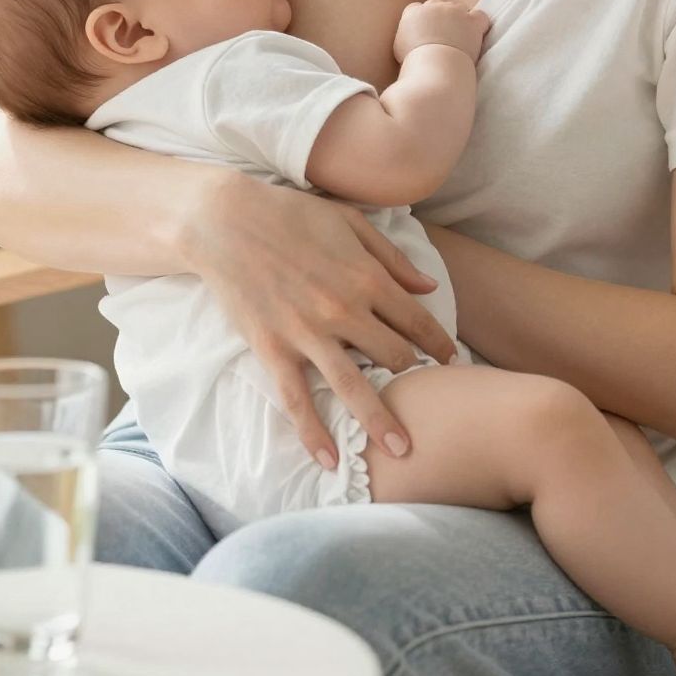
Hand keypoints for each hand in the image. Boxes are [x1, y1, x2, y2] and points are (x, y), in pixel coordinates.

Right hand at [183, 172, 456, 466]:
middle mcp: (344, 310)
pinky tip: (328, 460)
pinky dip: (313, 432)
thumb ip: (392, 257)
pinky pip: (297, 399)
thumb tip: (430, 286)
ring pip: (354, 387)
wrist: (225, 221)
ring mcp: (307, 333)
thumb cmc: (290, 214)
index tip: (450, 361)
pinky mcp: (272, 349)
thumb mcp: (350, 222)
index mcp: (366, 277)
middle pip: (393, 357)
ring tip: (403, 452)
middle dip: (414, 377)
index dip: (439, 344)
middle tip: (424, 397)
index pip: (417, 321)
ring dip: (381, 422)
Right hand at [394, 0, 489, 64]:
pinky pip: (480, 16)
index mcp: (413, 12)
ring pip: (459, 8)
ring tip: (459, 39)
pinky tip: (475, 36)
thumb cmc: (415, 63)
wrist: (434, 67)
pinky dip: (479, 25)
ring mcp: (454, 11)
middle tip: (443, 37)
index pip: (418, 8)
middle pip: (438, 6)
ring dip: (460, 20)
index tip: (427, 33)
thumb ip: (406, 34)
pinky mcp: (471, 21)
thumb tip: (411, 35)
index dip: (424, 21)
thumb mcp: (400, 47)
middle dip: (441, 18)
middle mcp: (433, 6)